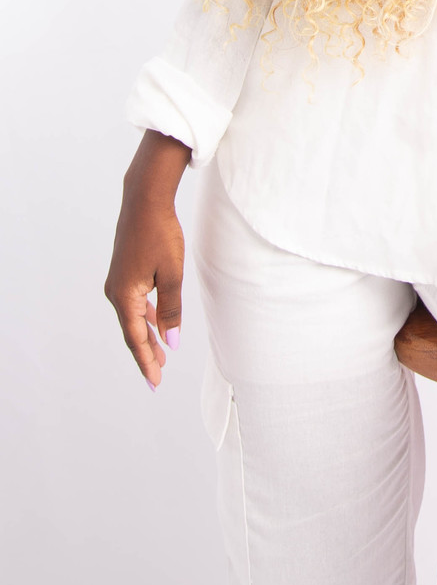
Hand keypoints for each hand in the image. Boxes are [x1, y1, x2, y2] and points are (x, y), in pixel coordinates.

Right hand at [105, 131, 190, 389]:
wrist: (145, 202)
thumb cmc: (160, 235)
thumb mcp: (171, 275)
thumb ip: (171, 310)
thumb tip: (171, 341)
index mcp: (125, 296)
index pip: (136, 338)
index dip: (146, 361)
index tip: (155, 382)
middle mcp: (115, 292)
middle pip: (132, 331)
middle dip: (146, 353)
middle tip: (158, 377)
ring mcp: (117, 282)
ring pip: (133, 317)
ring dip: (147, 336)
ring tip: (161, 355)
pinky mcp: (123, 272)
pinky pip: (134, 303)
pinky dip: (145, 317)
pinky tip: (157, 323)